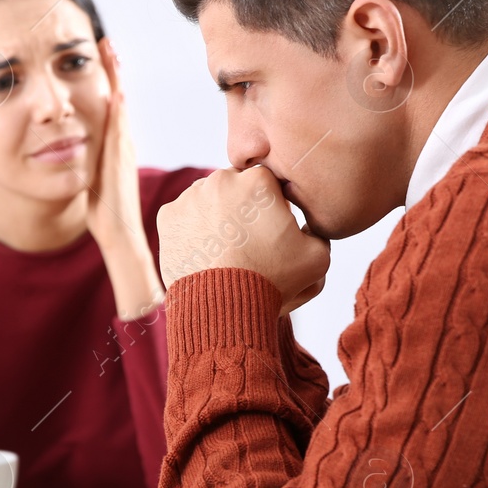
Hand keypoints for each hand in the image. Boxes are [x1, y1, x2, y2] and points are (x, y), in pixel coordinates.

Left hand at [83, 39, 163, 318]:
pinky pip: (118, 131)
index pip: (112, 103)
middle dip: (114, 69)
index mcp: (116, 145)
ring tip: (111, 53)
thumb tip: (78, 147)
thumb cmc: (105, 210)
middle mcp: (123, 142)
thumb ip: (92, 159)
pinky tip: (114, 91)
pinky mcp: (120, 161)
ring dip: (116, 79)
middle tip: (107, 41)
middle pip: (119, 96)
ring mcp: (124, 150)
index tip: (100, 54)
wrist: (118, 233)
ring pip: (120, 106)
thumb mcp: (95, 175)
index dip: (108, 78)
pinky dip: (118, 110)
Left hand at [157, 166, 330, 315]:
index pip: (270, 185)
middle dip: (243, 210)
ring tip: (226, 250)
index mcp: (259, 180)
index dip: (275, 208)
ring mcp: (190, 196)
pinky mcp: (168, 217)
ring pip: (209, 200)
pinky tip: (206, 253)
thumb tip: (309, 226)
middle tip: (249, 243)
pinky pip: (185, 217)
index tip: (272, 231)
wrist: (224, 309)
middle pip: (237, 189)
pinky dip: (193, 231)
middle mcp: (221, 178)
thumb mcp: (317, 258)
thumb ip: (320, 232)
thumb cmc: (272, 281)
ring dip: (217, 217)